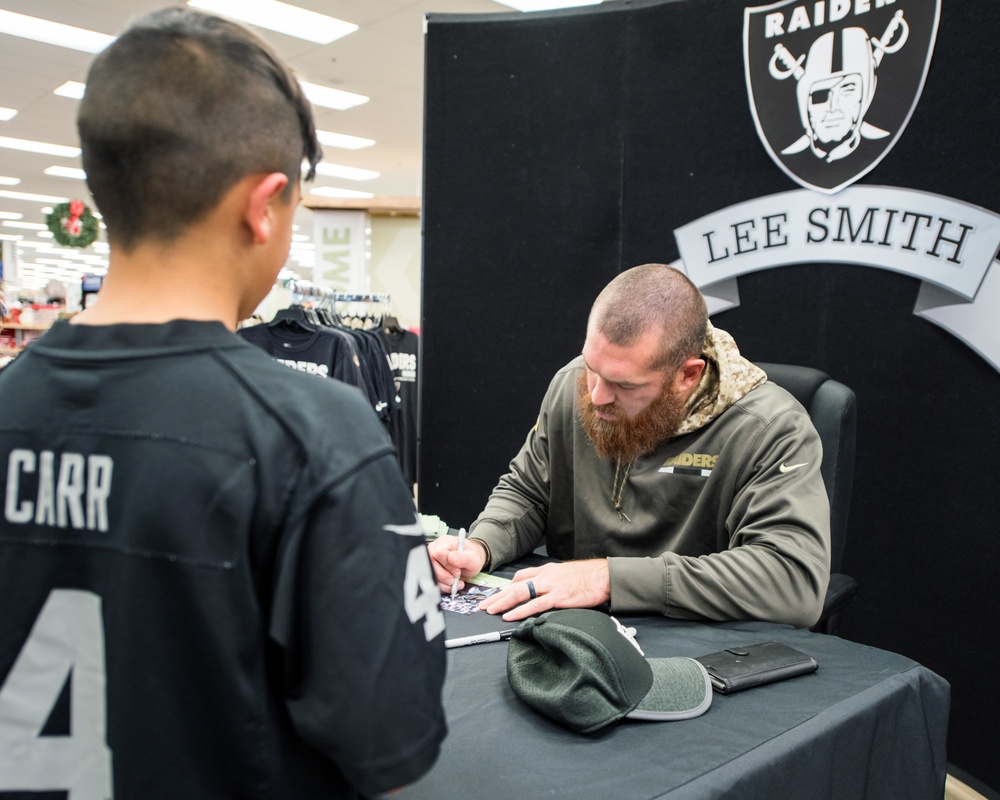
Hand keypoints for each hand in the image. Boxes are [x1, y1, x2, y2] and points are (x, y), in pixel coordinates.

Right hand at [427, 535, 487, 593]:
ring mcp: (432, 560)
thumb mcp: (472, 557)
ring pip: (431, 575)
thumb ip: (463, 558)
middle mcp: (435, 549)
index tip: (457, 570)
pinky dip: (444, 587)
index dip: (447, 564)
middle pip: (432, 565)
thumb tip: (451, 557)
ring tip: (457, 582)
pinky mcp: (432, 571)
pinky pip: (433, 582)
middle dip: (445, 575)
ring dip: (445, 583)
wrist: (470, 563)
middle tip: (457, 576)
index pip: (438, 553)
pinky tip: (453, 585)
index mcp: (445, 542)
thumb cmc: (470, 556)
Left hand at [478, 559, 610, 621]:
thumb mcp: (566, 574)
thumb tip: (542, 591)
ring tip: (491, 610)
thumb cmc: (588, 578)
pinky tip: (509, 616)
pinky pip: (534, 604)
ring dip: (503, 602)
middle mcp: (545, 576)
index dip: (506, 586)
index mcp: (547, 570)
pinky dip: (519, 610)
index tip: (496, 595)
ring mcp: (551, 586)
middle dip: (498, 595)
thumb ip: (552, 581)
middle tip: (484, 604)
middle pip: (515, 584)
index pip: (521, 576)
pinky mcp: (558, 597)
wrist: (604, 577)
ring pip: (520, 592)